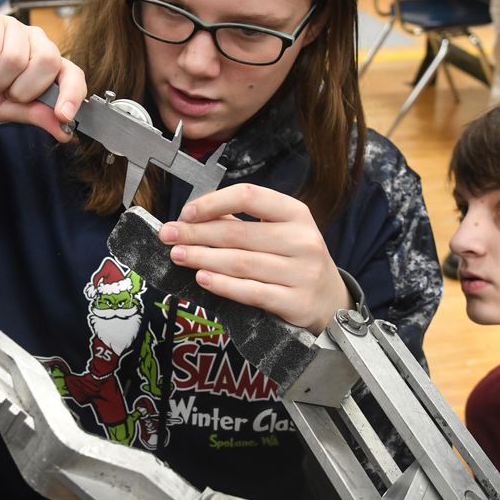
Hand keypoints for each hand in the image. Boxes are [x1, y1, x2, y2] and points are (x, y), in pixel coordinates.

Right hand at [0, 7, 84, 140]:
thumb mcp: (4, 110)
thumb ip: (34, 115)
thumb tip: (66, 131)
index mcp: (43, 64)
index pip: (71, 73)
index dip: (72, 94)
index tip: (63, 115)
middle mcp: (32, 41)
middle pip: (48, 62)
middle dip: (21, 89)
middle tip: (1, 92)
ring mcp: (10, 26)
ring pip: (15, 57)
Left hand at [158, 184, 351, 334]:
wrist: (331, 301)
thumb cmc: (295, 261)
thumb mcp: (281, 232)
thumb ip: (242, 222)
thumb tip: (191, 218)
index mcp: (296, 213)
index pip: (249, 196)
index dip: (213, 202)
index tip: (186, 212)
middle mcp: (302, 240)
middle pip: (239, 232)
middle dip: (197, 233)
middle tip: (168, 236)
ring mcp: (301, 273)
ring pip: (241, 262)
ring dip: (203, 258)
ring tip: (178, 256)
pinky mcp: (296, 302)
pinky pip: (252, 292)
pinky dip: (223, 285)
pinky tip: (202, 279)